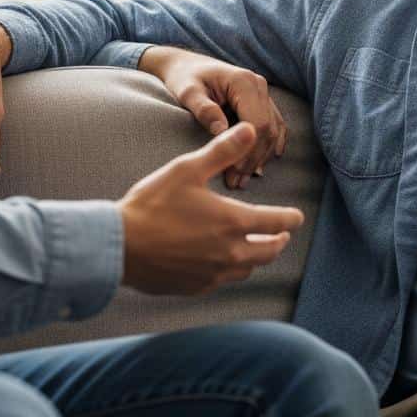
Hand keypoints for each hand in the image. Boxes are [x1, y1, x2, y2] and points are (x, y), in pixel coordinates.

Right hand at [118, 121, 303, 294]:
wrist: (119, 246)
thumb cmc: (153, 204)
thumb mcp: (188, 169)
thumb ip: (223, 151)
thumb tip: (251, 130)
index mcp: (233, 222)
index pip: (276, 223)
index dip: (290, 219)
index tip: (297, 217)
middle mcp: (229, 253)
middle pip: (269, 251)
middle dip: (279, 241)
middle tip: (282, 234)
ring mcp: (213, 274)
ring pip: (248, 269)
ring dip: (257, 257)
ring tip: (256, 247)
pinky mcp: (195, 287)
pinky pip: (223, 280)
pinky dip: (231, 270)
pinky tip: (222, 261)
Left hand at [139, 46, 286, 189]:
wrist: (185, 65)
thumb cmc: (184, 78)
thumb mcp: (187, 93)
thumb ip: (204, 110)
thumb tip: (222, 131)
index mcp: (243, 82)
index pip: (256, 122)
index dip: (248, 150)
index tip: (233, 172)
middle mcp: (258, 85)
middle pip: (267, 129)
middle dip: (253, 158)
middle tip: (236, 182)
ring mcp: (262, 92)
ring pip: (273, 130)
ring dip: (260, 157)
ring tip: (242, 179)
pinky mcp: (261, 100)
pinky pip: (274, 125)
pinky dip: (269, 145)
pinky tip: (261, 164)